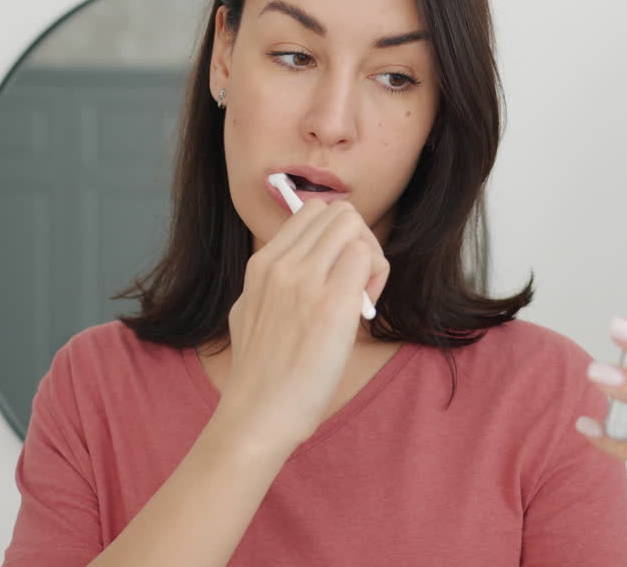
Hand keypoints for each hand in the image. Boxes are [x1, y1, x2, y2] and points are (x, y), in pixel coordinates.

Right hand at [216, 199, 389, 450]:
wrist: (257, 415)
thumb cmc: (262, 373)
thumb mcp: (250, 310)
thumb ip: (274, 280)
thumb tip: (307, 260)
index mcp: (261, 264)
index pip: (312, 211)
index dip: (335, 238)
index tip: (336, 273)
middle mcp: (282, 264)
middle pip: (338, 212)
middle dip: (357, 240)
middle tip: (357, 283)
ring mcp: (305, 281)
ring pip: (354, 226)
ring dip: (369, 256)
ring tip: (360, 297)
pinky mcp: (331, 304)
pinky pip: (367, 258)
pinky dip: (376, 278)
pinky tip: (363, 311)